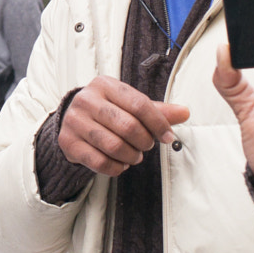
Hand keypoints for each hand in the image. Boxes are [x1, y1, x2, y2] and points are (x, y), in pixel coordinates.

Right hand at [57, 76, 189, 176]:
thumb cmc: (106, 111)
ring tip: (135, 155)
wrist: (70, 120)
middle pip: (128, 126)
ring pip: (114, 146)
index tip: (168, 136)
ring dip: (132, 156)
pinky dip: (116, 167)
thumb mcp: (129, 104)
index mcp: (104, 85)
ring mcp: (75, 121)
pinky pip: (100, 162)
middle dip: (144, 141)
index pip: (139, 104)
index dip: (158, 123)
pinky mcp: (68, 142)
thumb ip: (156, 110)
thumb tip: (185, 112)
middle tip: (147, 145)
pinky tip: (119, 162)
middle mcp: (86, 100)